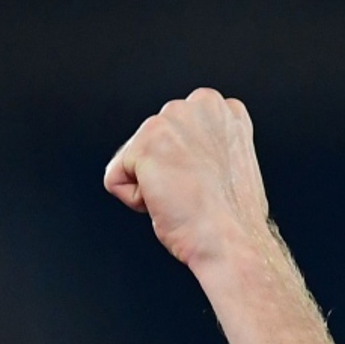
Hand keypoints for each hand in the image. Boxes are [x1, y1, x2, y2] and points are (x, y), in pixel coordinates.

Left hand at [104, 88, 271, 269]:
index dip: (180, 169)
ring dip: (149, 187)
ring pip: (131, 161)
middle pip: (146, 144)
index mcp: (220, 108)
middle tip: (193, 192)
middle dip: (162, 174)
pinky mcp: (147, 143)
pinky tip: (165, 200)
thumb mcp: (225, 162)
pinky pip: (115, 179)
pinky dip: (133, 200)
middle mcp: (197, 104)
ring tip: (182, 196)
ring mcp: (172, 120)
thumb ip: (201, 145)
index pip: (169, 136)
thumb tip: (180, 153)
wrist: (230, 239)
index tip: (206, 183)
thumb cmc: (229, 216)